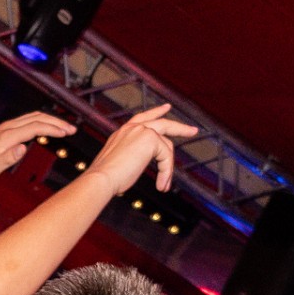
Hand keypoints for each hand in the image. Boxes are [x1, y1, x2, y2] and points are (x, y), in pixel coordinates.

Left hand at [0, 112, 76, 185]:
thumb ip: (7, 158)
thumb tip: (22, 148)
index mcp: (6, 137)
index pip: (35, 127)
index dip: (53, 128)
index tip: (67, 132)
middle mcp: (7, 128)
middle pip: (37, 118)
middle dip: (57, 122)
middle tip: (72, 129)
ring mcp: (6, 127)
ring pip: (33, 117)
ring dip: (50, 120)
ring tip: (64, 128)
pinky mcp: (5, 130)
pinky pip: (27, 121)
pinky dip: (41, 121)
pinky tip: (47, 127)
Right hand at [83, 104, 198, 197]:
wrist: (100, 179)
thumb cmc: (104, 178)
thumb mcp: (117, 164)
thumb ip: (130, 159)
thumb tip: (138, 166)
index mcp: (122, 132)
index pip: (142, 117)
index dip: (156, 112)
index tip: (166, 108)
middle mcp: (132, 128)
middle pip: (163, 123)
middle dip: (179, 128)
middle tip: (193, 131)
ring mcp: (141, 131)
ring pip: (166, 145)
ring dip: (169, 167)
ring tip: (166, 184)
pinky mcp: (150, 140)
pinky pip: (166, 157)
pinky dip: (166, 173)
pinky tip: (161, 186)